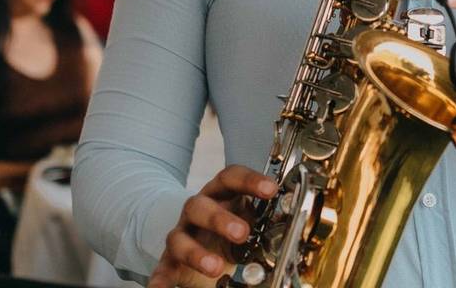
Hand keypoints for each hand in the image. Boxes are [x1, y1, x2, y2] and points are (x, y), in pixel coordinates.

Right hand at [148, 165, 277, 287]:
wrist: (200, 241)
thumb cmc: (231, 228)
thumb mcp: (250, 219)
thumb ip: (267, 221)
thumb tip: (296, 228)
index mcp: (222, 194)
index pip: (232, 177)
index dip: (250, 180)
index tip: (271, 189)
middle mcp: (198, 210)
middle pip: (201, 205)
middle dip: (220, 219)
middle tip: (242, 233)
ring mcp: (182, 234)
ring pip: (179, 237)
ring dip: (196, 252)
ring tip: (215, 266)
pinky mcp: (169, 260)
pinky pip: (160, 269)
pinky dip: (159, 280)